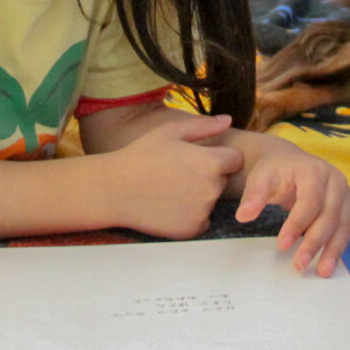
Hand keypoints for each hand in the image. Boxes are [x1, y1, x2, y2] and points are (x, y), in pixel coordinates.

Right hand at [101, 115, 243, 239]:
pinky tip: (170, 205)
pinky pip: (202, 220)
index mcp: (210, 162)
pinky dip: (191, 215)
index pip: (235, 159)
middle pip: (224, 181)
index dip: (219, 157)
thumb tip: (228, 120)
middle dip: (210, 177)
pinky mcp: (192, 229)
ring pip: (212, 201)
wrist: (114, 190)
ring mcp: (202, 211)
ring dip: (201, 196)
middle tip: (180, 173)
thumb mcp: (170, 132)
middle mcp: (211, 189)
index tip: (197, 158)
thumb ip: (204, 126)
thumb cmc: (141, 155)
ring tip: (172, 188)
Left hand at [234, 137, 349, 276]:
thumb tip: (244, 216)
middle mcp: (335, 181)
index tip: (282, 246)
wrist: (290, 162)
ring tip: (322, 271)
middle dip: (315, 242)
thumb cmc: (275, 171)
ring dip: (336, 249)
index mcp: (313, 171)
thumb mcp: (260, 178)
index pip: (309, 201)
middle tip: (299, 265)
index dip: (297, 224)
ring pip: (345, 224)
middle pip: (329, 215)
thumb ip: (253, 196)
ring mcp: (346, 194)